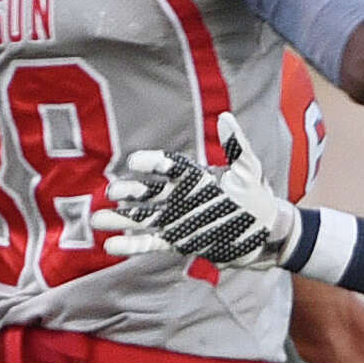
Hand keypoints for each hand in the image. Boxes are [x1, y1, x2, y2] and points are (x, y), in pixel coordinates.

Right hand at [91, 112, 296, 268]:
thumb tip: (225, 117)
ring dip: (121, 219)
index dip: (152, 163)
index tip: (135, 162)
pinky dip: (132, 245)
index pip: (169, 167)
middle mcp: (181, 198)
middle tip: (111, 191)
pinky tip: (111, 245)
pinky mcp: (179, 242)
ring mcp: (178, 220)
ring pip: (143, 218)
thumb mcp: (249, 171)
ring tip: (96, 219)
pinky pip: (151, 243)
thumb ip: (236, 146)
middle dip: (129, 192)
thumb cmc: (258, 199)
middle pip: (148, 193)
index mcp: (195, 178)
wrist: (266, 234)